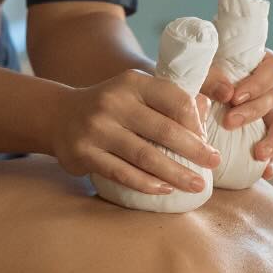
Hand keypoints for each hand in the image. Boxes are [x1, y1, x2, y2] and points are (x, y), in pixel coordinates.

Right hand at [52, 70, 219, 195]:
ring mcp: (96, 128)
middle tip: (214, 163)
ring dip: (175, 173)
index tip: (207, 139)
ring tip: (196, 184)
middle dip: (195, 150)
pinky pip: (121, 173)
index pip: (174, 98)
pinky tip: (164, 189)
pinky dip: (146, 183)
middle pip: (164, 130)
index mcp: (132, 83)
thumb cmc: (110, 106)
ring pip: (145, 156)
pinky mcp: (84, 152)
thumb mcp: (134, 92)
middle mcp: (113, 102)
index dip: (196, 121)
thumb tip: (206, 108)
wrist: (58, 115)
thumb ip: (167, 98)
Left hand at [202, 49, 272, 180]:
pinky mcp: (259, 137)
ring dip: (272, 139)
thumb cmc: (189, 79)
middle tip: (229, 122)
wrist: (174, 101)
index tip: (234, 97)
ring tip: (259, 154)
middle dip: (253, 111)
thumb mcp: (196, 75)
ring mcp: (263, 113)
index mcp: (254, 66)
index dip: (259, 83)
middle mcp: (263, 89)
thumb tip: (227, 93)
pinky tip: (267, 172)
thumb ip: (209, 79)